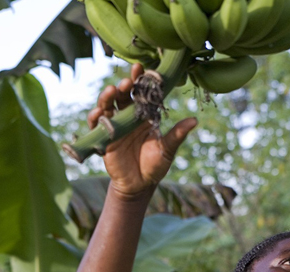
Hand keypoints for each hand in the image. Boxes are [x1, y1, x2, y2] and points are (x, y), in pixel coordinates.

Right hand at [87, 64, 197, 199]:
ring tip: (111, 91)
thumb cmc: (155, 165)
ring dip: (107, 97)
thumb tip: (194, 121)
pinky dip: (95, 117)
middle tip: (127, 81)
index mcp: (144, 115)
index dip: (141, 80)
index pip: (142, 93)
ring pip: (108, 105)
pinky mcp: (103, 137)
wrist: (139, 185)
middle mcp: (128, 116)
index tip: (142, 68)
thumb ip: (176, 135)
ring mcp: (114, 125)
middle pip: (123, 95)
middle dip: (123, 86)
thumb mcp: (167, 150)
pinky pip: (96, 124)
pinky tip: (98, 113)